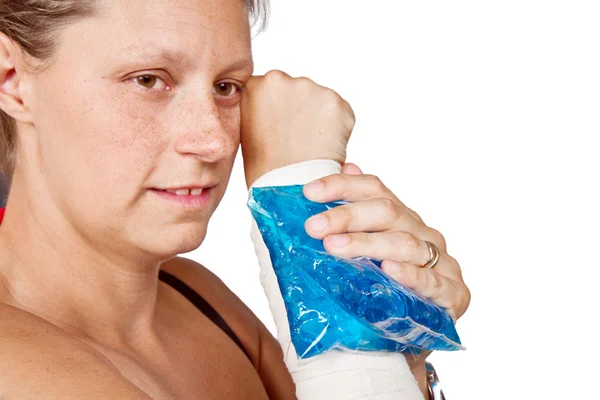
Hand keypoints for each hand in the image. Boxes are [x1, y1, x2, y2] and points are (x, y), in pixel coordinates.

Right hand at [240, 70, 354, 186]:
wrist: (288, 188)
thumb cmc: (265, 168)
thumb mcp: (247, 130)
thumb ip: (259, 109)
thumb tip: (273, 105)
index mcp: (256, 85)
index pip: (271, 88)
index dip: (278, 109)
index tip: (280, 127)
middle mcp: (282, 79)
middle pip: (297, 91)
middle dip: (300, 110)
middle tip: (297, 140)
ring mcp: (310, 88)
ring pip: (320, 100)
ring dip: (319, 118)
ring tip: (309, 146)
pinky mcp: (335, 102)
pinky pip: (341, 113)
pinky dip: (338, 129)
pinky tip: (324, 146)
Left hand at [303, 163, 470, 323]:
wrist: (415, 339)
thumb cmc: (384, 293)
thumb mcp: (362, 258)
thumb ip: (350, 222)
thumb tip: (345, 169)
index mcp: (401, 219)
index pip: (374, 189)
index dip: (342, 187)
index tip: (309, 192)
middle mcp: (422, 233)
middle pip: (387, 211)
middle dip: (346, 216)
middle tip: (313, 227)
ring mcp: (442, 261)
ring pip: (404, 242)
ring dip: (367, 243)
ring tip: (334, 246)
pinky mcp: (455, 293)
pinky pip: (432, 281)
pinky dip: (410, 274)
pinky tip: (389, 269)